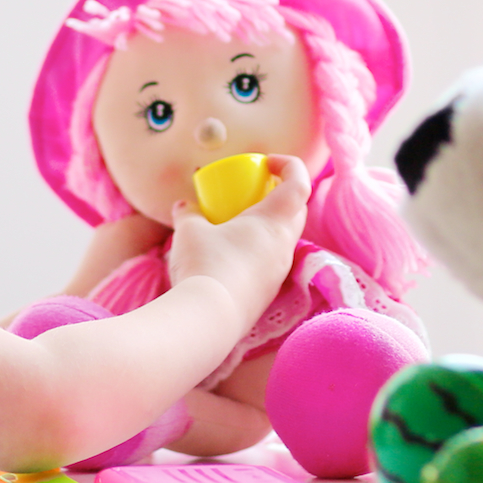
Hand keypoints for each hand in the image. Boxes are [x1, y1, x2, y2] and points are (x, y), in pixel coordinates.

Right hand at [165, 154, 308, 325]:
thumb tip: (184, 206)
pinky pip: (272, 262)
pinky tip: (232, 255)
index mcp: (274, 222)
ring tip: (240, 223)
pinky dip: (259, 250)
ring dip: (270, 226)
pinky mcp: (267, 294)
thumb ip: (189, 215)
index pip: (299, 184)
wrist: (207, 321)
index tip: (267, 162)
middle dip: (281, 195)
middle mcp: (284, 246)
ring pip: (285, 239)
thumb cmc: (203, 266)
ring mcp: (279, 272)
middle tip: (255, 191)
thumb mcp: (189, 232)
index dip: (289, 166)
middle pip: (297, 211)